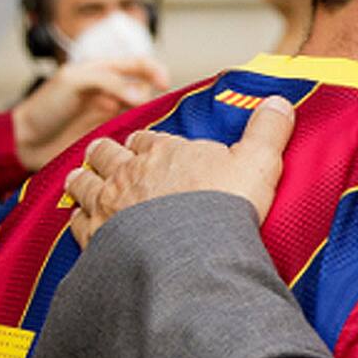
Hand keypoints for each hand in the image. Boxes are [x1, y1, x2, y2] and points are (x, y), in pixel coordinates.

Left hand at [11, 57, 168, 170]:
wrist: (23, 142)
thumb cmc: (44, 106)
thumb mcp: (74, 81)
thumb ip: (109, 82)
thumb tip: (142, 95)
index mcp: (103, 71)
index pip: (139, 65)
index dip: (155, 70)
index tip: (165, 83)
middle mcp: (112, 93)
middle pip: (145, 90)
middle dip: (154, 97)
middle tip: (150, 110)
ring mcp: (111, 116)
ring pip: (142, 113)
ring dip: (147, 118)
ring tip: (144, 126)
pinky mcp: (109, 138)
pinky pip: (132, 134)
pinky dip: (138, 136)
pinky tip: (136, 141)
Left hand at [64, 95, 295, 248]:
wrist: (190, 255)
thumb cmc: (223, 206)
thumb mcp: (257, 161)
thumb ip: (267, 130)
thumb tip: (280, 102)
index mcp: (164, 152)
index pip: (147, 139)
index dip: (145, 140)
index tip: (142, 142)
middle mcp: (130, 174)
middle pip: (108, 155)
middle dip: (104, 152)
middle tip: (100, 152)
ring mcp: (108, 207)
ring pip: (85, 186)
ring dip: (81, 180)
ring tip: (76, 178)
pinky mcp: (97, 239)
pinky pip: (78, 225)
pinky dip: (76, 220)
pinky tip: (77, 223)